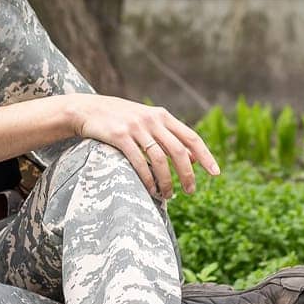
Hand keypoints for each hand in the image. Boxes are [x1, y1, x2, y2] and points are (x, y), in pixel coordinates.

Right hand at [62, 94, 220, 200]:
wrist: (87, 109)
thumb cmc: (120, 118)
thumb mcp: (147, 121)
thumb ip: (169, 136)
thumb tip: (194, 158)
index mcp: (161, 115)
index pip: (191, 137)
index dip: (205, 156)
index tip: (215, 173)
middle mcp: (151, 120)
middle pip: (178, 151)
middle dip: (187, 174)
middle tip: (190, 191)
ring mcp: (135, 128)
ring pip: (159, 159)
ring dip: (167, 181)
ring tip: (168, 195)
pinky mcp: (119, 136)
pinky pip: (139, 161)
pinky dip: (147, 178)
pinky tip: (150, 189)